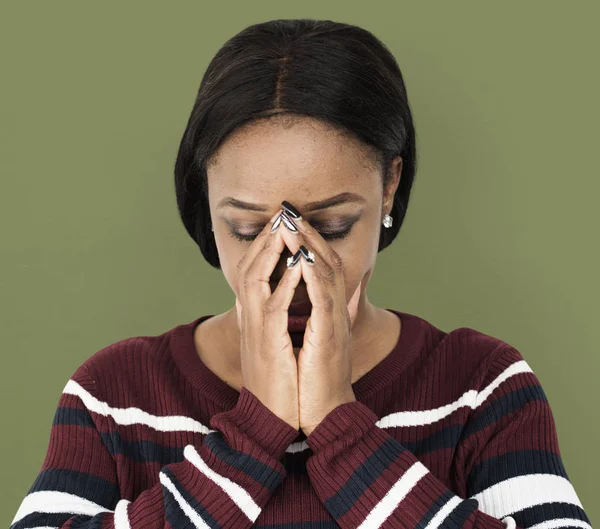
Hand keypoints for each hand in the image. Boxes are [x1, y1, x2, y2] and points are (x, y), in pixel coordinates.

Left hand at [277, 210, 364, 436]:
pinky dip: (313, 278)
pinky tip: (301, 260)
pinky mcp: (330, 338)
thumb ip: (302, 316)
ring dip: (309, 248)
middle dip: (308, 234)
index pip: (319, 268)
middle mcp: (335, 312)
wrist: (324, 413)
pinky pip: (323, 301)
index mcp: (326, 311)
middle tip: (290, 211)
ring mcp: (334, 323)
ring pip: (326, 276)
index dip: (306, 242)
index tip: (288, 222)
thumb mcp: (306, 340)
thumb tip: (285, 298)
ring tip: (292, 226)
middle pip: (326, 262)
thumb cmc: (312, 378)